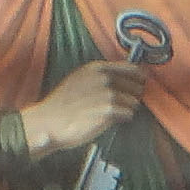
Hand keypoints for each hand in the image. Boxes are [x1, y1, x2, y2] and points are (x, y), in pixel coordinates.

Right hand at [13, 62, 133, 155]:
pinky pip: (129, 115)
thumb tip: (125, 78)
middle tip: (121, 105)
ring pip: (134, 102)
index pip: (132, 69)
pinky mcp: (109, 110)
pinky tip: (110, 120)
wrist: (49, 121)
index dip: (138, 79)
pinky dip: (123, 119)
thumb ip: (101, 76)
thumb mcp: (80, 79)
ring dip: (128, 109)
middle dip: (133, 96)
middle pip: (137, 86)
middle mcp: (104, 78)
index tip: (140, 85)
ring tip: (112, 114)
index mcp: (98, 68)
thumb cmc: (64, 104)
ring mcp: (108, 94)